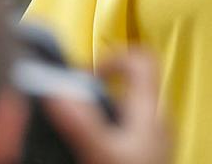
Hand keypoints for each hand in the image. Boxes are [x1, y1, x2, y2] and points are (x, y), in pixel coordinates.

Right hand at [42, 51, 169, 163]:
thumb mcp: (102, 153)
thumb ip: (81, 123)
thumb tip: (56, 91)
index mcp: (150, 109)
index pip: (142, 60)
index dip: (113, 57)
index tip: (85, 76)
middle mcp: (156, 120)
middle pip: (129, 88)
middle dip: (97, 93)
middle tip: (70, 108)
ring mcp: (154, 141)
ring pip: (125, 114)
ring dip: (98, 118)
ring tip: (73, 135)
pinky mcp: (147, 157)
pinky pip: (125, 136)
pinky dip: (105, 137)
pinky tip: (86, 154)